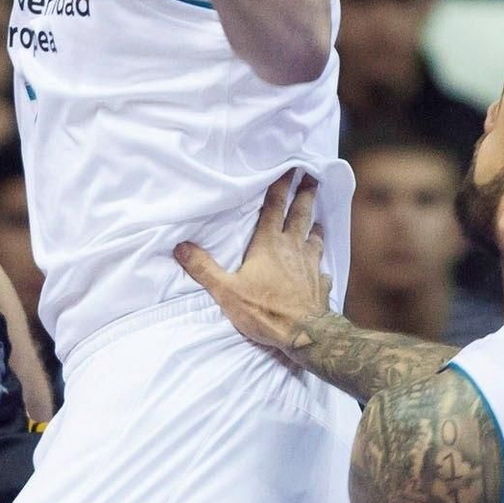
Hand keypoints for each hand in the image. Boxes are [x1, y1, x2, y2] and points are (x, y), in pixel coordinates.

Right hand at [174, 172, 330, 356]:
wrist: (304, 334)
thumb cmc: (264, 310)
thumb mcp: (226, 290)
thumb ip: (203, 268)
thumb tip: (180, 246)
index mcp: (268, 244)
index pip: (275, 208)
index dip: (281, 187)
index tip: (291, 168)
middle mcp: (292, 248)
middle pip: (301, 215)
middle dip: (305, 195)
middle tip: (312, 178)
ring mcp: (310, 265)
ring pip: (315, 238)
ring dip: (315, 227)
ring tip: (318, 220)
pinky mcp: (320, 284)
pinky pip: (322, 270)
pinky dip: (320, 265)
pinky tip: (321, 269)